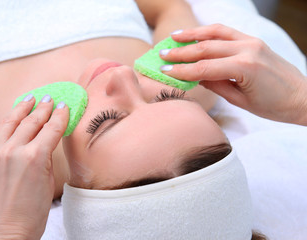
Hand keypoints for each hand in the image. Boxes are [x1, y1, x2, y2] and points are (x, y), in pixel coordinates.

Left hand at [0, 95, 68, 238]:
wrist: (4, 233)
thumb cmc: (32, 214)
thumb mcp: (48, 182)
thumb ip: (46, 156)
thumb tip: (47, 141)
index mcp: (34, 157)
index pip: (51, 128)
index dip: (60, 115)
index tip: (64, 106)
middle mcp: (13, 151)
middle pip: (31, 121)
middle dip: (43, 108)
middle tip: (50, 99)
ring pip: (10, 123)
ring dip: (21, 109)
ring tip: (29, 99)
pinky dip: (7, 124)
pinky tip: (12, 119)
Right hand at [160, 24, 306, 124]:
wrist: (301, 97)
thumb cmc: (273, 106)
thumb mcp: (240, 100)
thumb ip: (216, 85)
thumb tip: (194, 76)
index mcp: (245, 67)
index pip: (204, 67)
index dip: (182, 70)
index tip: (164, 71)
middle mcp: (248, 49)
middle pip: (206, 48)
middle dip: (181, 52)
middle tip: (161, 55)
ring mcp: (252, 41)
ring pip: (215, 33)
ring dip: (192, 34)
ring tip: (173, 37)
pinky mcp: (254, 40)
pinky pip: (227, 32)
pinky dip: (209, 32)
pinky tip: (196, 34)